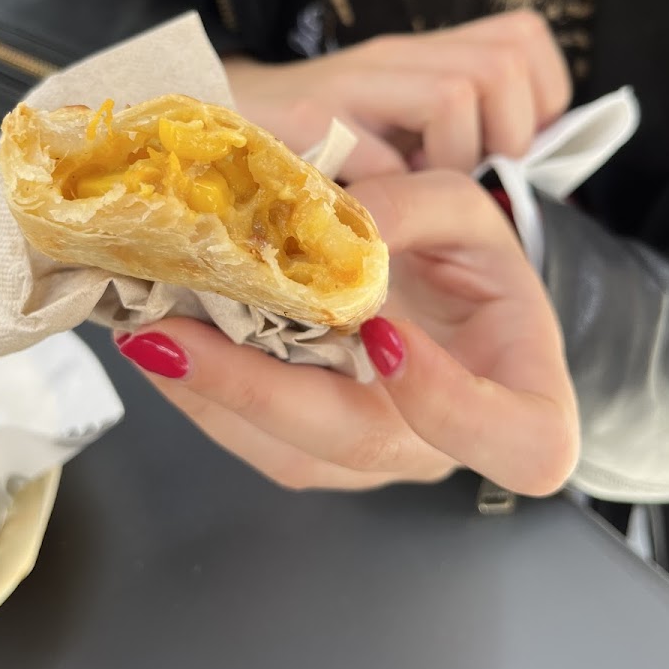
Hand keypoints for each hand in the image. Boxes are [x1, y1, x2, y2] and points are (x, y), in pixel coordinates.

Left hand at [114, 171, 578, 496]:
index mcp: (520, 405)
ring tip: (148, 332)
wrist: (437, 299)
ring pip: (290, 454)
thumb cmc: (469, 265)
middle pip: (359, 445)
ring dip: (211, 393)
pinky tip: (162, 344)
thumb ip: (415, 207)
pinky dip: (202, 392)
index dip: (451, 405)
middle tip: (174, 336)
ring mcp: (371, 462)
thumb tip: (340, 222)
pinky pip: (255, 441)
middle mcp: (439, 449)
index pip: (517, 444)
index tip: (383, 333)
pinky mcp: (312, 455)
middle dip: (259, 390)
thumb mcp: (465, 215)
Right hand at [225, 10, 570, 181]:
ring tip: (416, 192)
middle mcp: (391, 58)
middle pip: (504, 62)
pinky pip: (389, 158)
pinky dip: (396, 196)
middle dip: (507, 136)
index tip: (507, 150)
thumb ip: (441, 137)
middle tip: (467, 178)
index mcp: (418, 58)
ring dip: (454, 162)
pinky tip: (373, 213)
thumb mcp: (382, 133)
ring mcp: (350, 84)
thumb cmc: (301, 149)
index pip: (521, 39)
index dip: (541, 99)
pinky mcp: (309, 119)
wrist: (198, 134)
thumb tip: (511, 168)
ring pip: (459, 94)